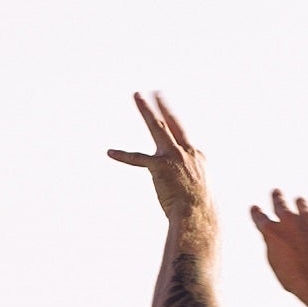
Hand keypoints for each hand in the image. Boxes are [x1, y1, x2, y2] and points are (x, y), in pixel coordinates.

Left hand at [106, 91, 213, 234]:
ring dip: (146, 110)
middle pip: (173, 122)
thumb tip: (184, 187)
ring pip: (157, 127)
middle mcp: (186, 151)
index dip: (174, 125)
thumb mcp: (197, 188)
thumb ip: (188, 180)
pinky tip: (110, 152)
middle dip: (163, 105)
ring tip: (138, 96)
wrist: (198, 215)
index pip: (182, 136)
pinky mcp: (160, 166)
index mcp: (196, 155)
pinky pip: (137, 159)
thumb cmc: (198, 208)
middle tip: (155, 92)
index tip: (168, 113)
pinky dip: (123, 156)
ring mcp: (174, 156)